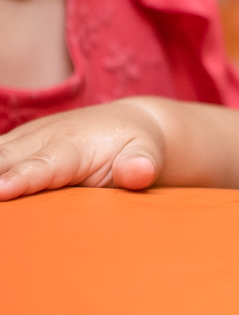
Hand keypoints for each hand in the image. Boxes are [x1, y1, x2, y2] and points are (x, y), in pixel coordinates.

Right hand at [0, 100, 165, 200]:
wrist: (129, 123)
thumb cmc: (136, 147)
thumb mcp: (148, 154)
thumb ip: (142, 165)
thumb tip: (140, 172)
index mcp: (73, 145)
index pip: (43, 166)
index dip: (21, 178)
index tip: (1, 191)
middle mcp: (42, 139)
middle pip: (5, 160)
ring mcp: (22, 141)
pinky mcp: (11, 146)